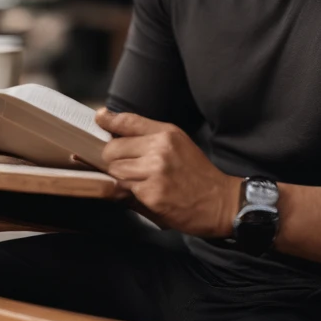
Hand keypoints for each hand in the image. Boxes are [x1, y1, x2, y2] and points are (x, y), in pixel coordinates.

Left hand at [89, 108, 240, 238]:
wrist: (220, 202)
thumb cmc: (198, 175)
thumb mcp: (179, 145)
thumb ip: (150, 139)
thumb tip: (115, 137)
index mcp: (167, 133)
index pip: (128, 121)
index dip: (109, 120)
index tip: (99, 118)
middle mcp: (160, 148)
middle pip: (113, 149)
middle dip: (114, 160)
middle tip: (127, 168)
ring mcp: (155, 171)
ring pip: (115, 170)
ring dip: (121, 179)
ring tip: (139, 183)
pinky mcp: (152, 194)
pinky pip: (124, 190)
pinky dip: (130, 194)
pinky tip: (146, 195)